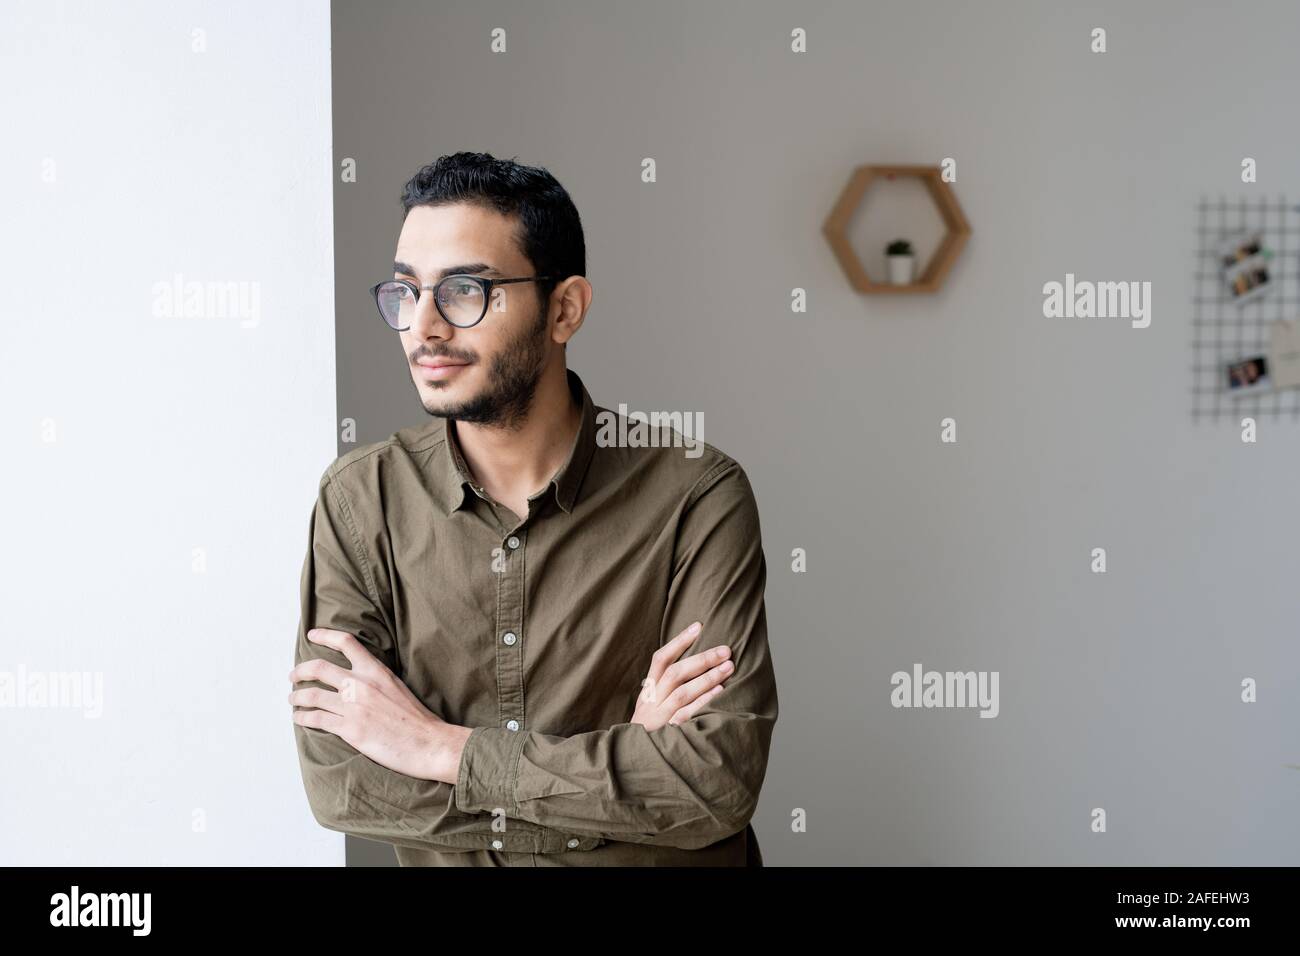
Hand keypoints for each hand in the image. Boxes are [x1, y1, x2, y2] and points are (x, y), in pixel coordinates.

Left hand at [288, 627, 467, 782]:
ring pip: (312, 695)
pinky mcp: (349, 729)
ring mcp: (353, 707)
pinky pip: (316, 719)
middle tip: (294, 675)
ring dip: (297, 697)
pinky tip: (299, 718)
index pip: (346, 642)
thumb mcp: (396, 686)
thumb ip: (375, 679)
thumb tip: (357, 678)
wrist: (427, 742)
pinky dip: (302, 717)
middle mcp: (361, 684)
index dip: (325, 636)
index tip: (312, 635)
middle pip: (319, 668)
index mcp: (375, 671)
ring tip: (293, 699)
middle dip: (300, 671)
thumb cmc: (416, 718)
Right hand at [631, 621, 732, 730]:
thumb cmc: (650, 731)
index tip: (698, 626)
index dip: (678, 642)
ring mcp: (658, 718)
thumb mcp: (651, 706)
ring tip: (729, 667)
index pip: (660, 659)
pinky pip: (686, 715)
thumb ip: (666, 688)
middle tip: (726, 650)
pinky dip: (703, 703)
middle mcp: (651, 702)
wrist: (634, 764)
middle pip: (675, 673)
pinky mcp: (667, 735)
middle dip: (702, 659)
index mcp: (648, 691)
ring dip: (707, 678)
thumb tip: (695, 664)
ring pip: (682, 693)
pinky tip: (720, 693)